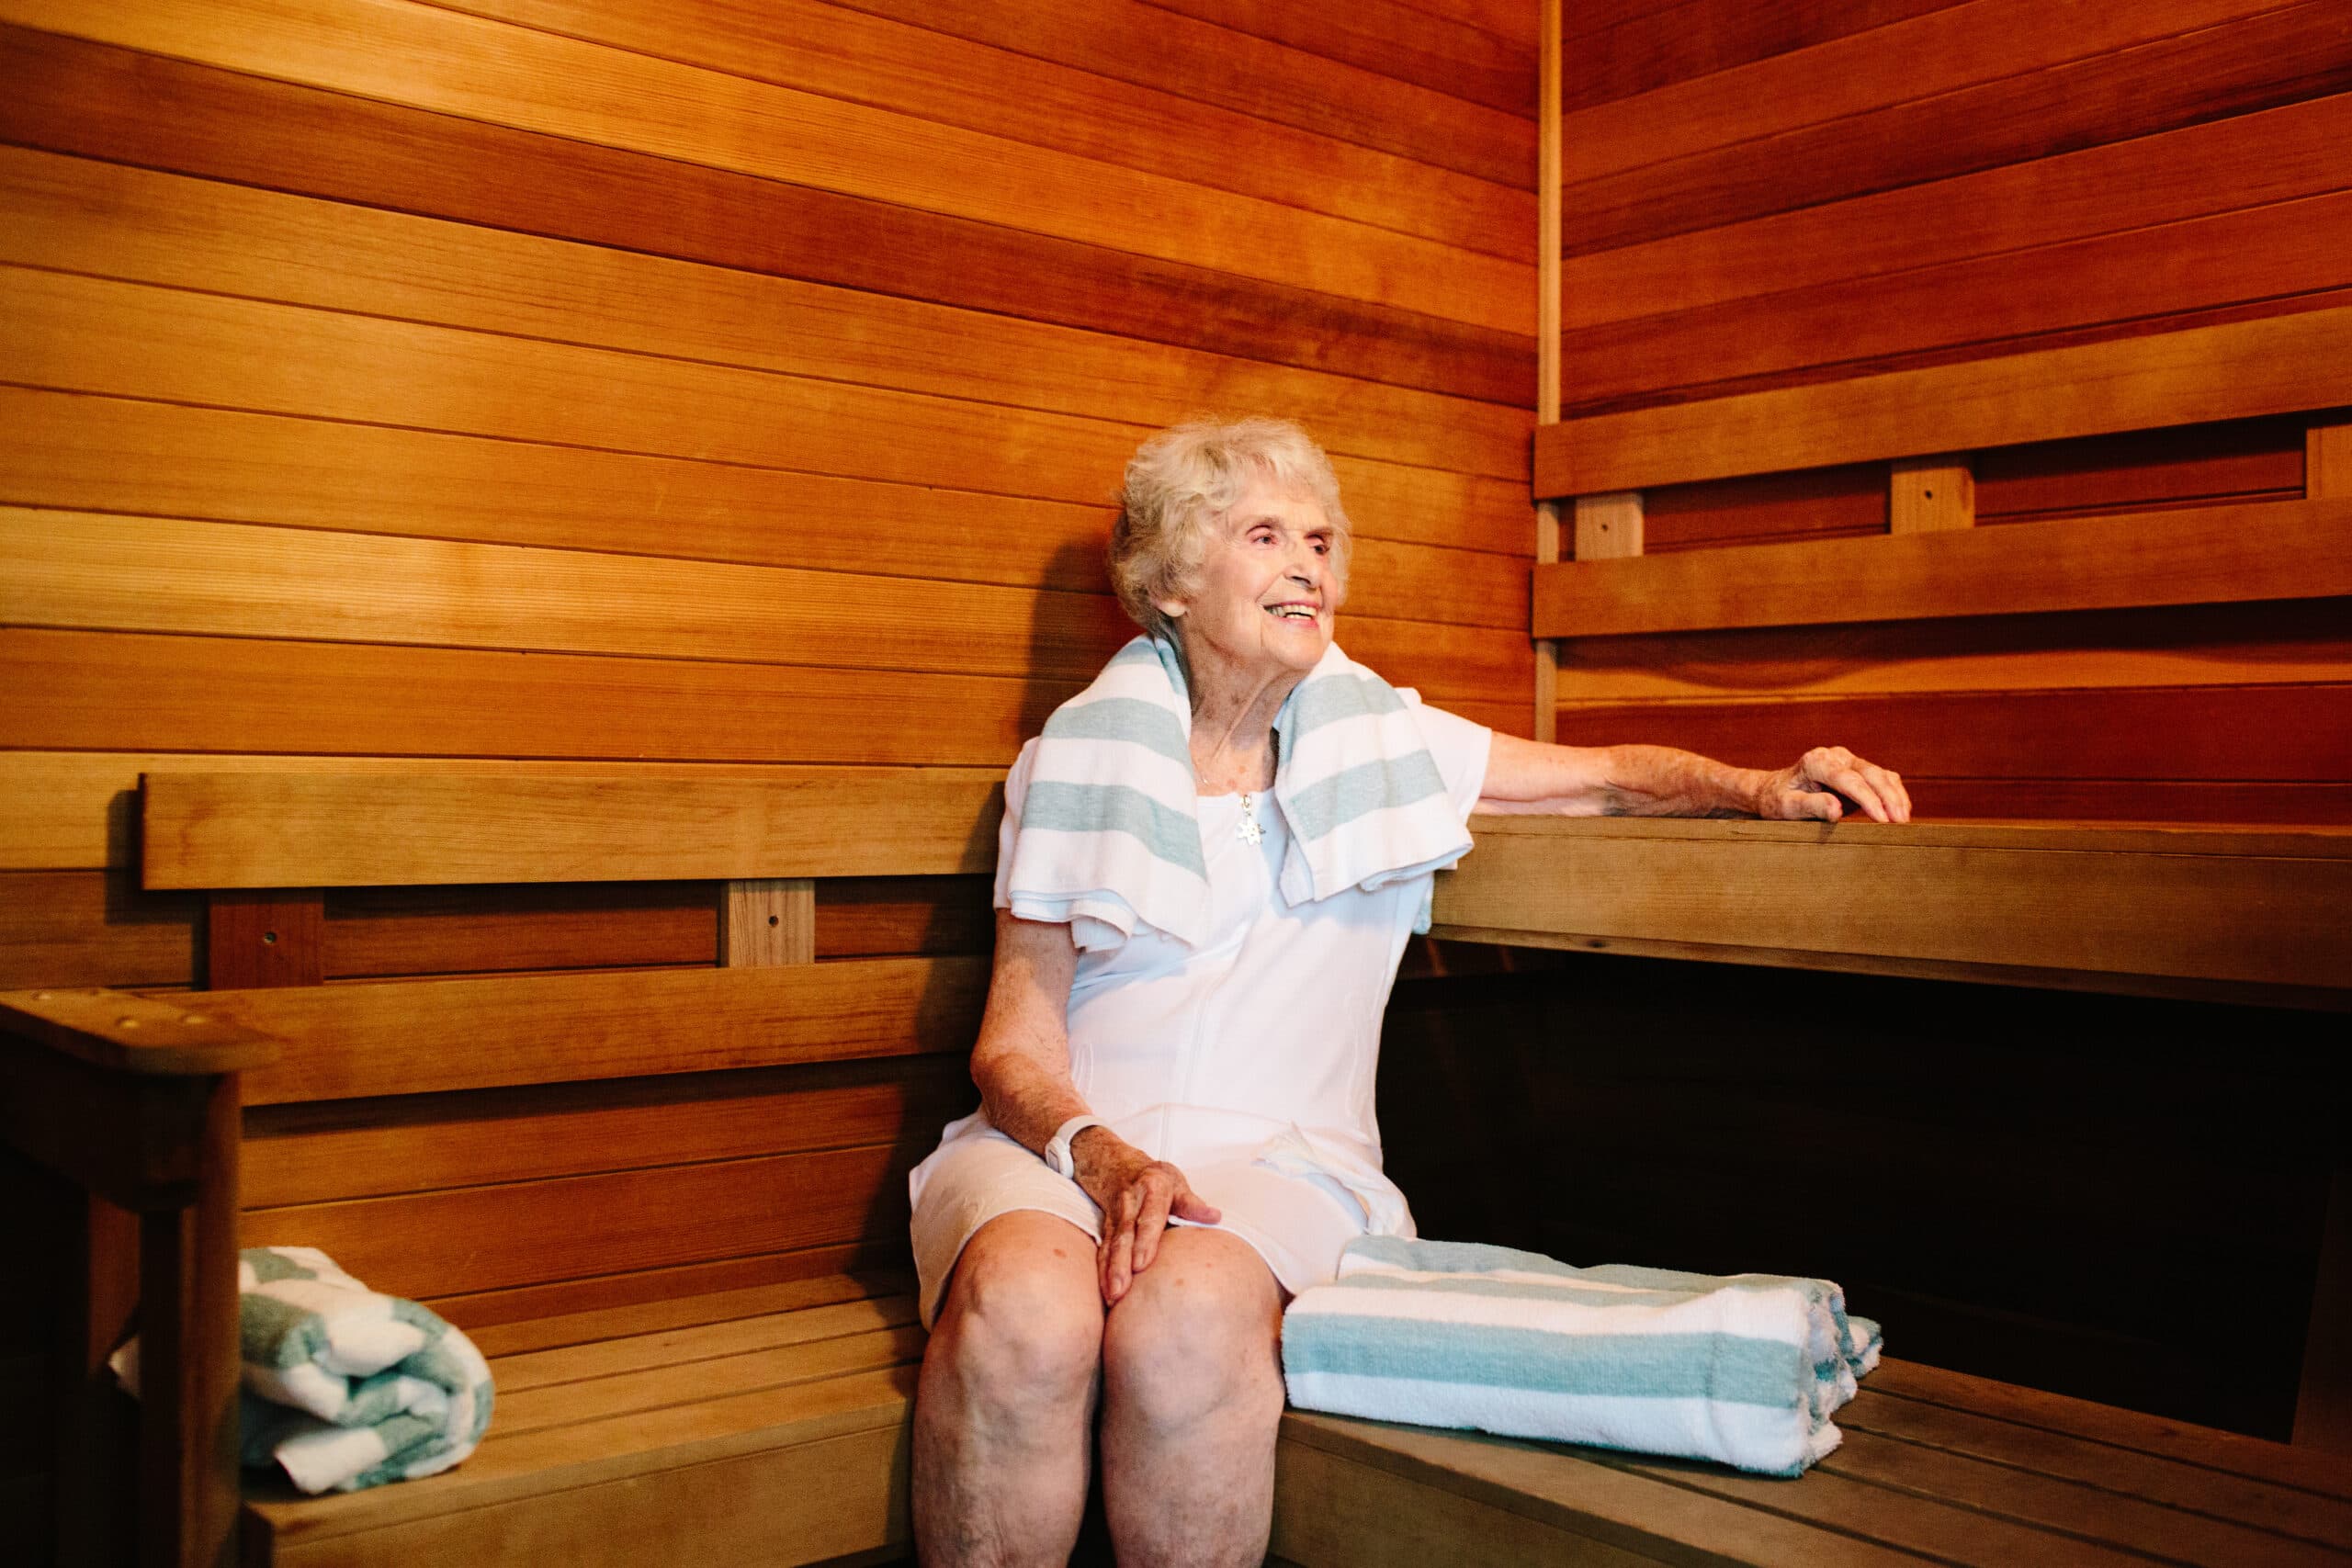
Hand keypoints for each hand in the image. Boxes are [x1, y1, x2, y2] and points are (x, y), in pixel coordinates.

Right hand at [1072, 1129, 1220, 1304]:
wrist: (1114, 1162)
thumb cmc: (1155, 1178)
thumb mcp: (1176, 1182)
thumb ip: (1192, 1203)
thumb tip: (1215, 1216)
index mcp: (1152, 1191)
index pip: (1148, 1217)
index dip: (1145, 1240)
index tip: (1142, 1264)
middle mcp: (1130, 1204)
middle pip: (1124, 1236)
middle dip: (1121, 1264)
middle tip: (1121, 1290)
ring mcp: (1115, 1218)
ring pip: (1111, 1246)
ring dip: (1110, 1272)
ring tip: (1113, 1297)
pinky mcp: (1106, 1229)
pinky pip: (1103, 1251)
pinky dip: (1102, 1273)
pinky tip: (1106, 1294)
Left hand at [1756, 746, 1910, 823]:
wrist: (1775, 790)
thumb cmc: (1778, 800)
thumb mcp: (1787, 807)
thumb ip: (1811, 806)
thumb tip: (1837, 810)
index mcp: (1816, 762)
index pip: (1848, 780)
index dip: (1868, 799)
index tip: (1882, 820)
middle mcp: (1835, 756)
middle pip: (1870, 774)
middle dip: (1888, 798)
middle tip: (1900, 823)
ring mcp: (1848, 760)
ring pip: (1880, 774)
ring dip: (1895, 796)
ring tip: (1904, 821)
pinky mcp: (1858, 769)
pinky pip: (1883, 778)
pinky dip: (1894, 793)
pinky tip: (1902, 811)